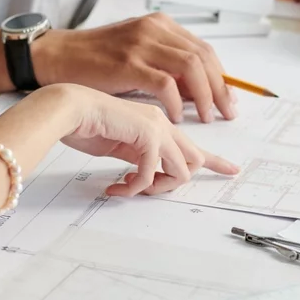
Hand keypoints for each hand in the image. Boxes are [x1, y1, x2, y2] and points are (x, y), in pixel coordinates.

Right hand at [32, 13, 236, 123]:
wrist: (55, 57)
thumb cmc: (91, 63)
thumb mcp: (135, 57)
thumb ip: (165, 69)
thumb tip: (195, 92)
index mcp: (159, 25)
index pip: (203, 49)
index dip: (220, 76)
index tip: (228, 98)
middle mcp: (153, 29)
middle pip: (203, 57)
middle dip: (220, 88)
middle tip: (226, 112)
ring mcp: (140, 44)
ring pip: (191, 67)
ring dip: (204, 95)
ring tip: (206, 117)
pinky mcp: (127, 63)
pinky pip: (165, 83)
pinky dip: (176, 102)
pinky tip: (177, 117)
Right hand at [52, 85, 239, 196]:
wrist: (66, 109)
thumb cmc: (85, 124)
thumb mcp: (119, 147)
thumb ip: (138, 158)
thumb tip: (146, 177)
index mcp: (157, 123)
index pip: (193, 145)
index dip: (215, 161)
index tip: (232, 170)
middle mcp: (162, 123)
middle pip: (193, 162)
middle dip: (171, 184)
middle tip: (140, 190)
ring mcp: (156, 126)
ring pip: (180, 170)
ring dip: (155, 187)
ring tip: (127, 188)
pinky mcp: (146, 133)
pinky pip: (152, 172)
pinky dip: (136, 186)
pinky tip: (117, 186)